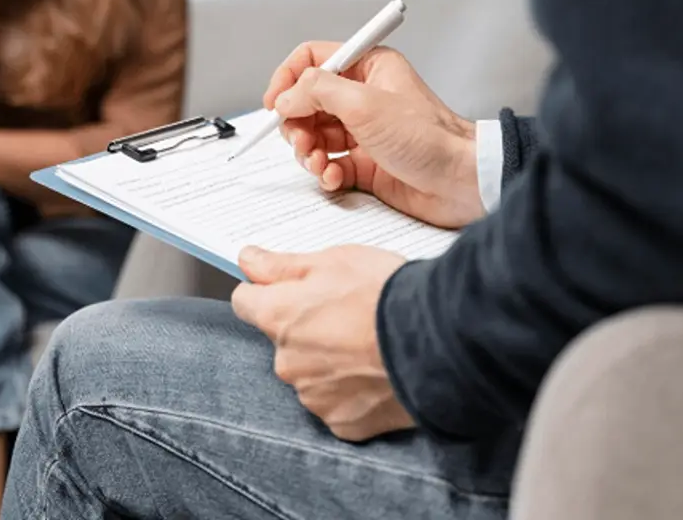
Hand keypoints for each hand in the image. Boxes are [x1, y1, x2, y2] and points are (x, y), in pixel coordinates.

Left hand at [232, 245, 414, 440]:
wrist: (437, 344)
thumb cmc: (387, 296)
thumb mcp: (334, 260)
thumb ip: (283, 265)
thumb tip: (248, 259)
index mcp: (279, 317)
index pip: (245, 301)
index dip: (265, 291)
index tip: (285, 287)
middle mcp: (287, 362)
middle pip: (282, 341)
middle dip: (306, 329)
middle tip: (348, 313)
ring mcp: (313, 397)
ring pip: (310, 374)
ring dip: (329, 362)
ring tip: (368, 344)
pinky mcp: (342, 422)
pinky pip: (338, 404)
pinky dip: (352, 391)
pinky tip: (377, 371)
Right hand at [264, 42, 482, 228]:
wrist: (461, 181)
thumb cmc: (428, 137)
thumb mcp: (365, 104)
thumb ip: (317, 92)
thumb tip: (285, 97)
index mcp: (368, 68)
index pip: (313, 60)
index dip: (288, 79)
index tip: (274, 104)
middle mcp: (363, 97)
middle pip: (307, 102)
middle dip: (296, 124)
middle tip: (299, 141)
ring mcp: (364, 131)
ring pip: (314, 136)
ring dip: (307, 152)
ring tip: (318, 164)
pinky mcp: (366, 163)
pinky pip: (329, 164)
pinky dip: (324, 172)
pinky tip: (333, 177)